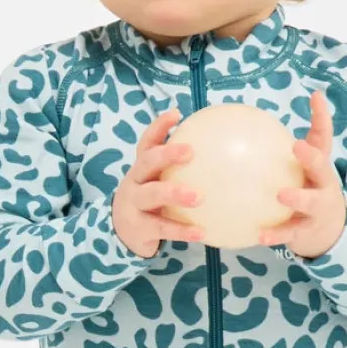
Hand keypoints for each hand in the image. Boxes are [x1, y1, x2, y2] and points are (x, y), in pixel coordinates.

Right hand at [112, 109, 205, 258]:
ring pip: (151, 195)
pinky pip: (161, 228)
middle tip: (190, 151)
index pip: (147, 142)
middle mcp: (135, 182)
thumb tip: (223, 155)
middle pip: (146, 162)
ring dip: (174, 193)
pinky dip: (181, 230)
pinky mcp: (139, 228)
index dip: (159, 127)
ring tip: (198, 197)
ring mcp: (134, 204)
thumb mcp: (159, 183)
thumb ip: (181, 171)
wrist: (123, 234)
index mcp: (142, 168)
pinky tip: (202, 232)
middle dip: (166, 154)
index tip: (176, 113)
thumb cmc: (152, 203)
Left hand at [259, 89, 346, 256]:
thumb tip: (249, 121)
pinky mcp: (307, 230)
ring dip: (298, 198)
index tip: (316, 96)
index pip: (324, 136)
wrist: (327, 230)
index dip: (322, 116)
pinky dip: (276, 234)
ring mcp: (318, 208)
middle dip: (312, 157)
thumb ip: (281, 148)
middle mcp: (324, 183)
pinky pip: (290, 233)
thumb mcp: (303, 168)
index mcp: (320, 165)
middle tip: (298, 146)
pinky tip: (259, 236)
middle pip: (323, 167)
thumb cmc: (308, 188)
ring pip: (310, 202)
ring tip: (281, 194)